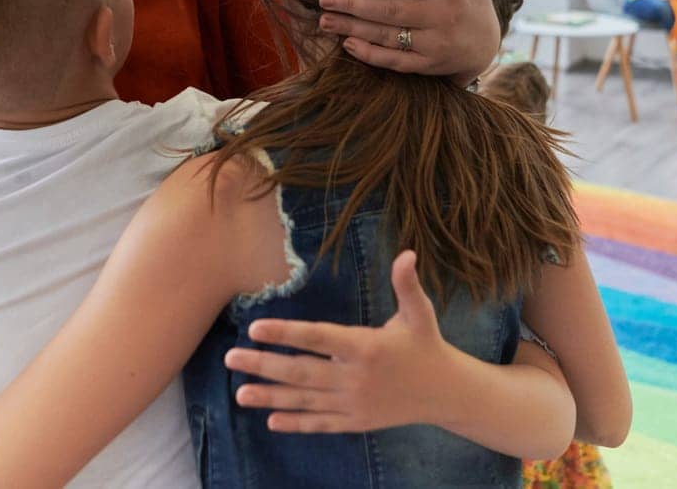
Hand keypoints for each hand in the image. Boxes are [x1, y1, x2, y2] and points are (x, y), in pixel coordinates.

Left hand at [223, 251, 452, 433]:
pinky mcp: (356, 421)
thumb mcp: (420, 313)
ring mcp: (354, 403)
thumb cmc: (426, 346)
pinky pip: (320, 423)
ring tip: (239, 394)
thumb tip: (407, 253)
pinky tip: (271, 420)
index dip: (286, 333)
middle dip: (264, 365)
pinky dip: (296, 423)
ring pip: (305, 400)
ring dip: (270, 397)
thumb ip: (406, 285)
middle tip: (230, 358)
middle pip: (302, 371)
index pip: (318, 338)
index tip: (255, 328)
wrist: (446, 393)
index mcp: (366, 347)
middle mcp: (356, 377)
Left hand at [316, 0, 501, 82]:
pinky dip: (371, 55)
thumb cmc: (471, 0)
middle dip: (355, 4)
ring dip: (354, 29)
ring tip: (325, 20)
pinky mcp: (427, 65)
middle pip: (391, 10)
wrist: (486, 48)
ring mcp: (434, 44)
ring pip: (388, 36)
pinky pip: (396, 61)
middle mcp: (440, 16)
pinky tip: (347, 44)